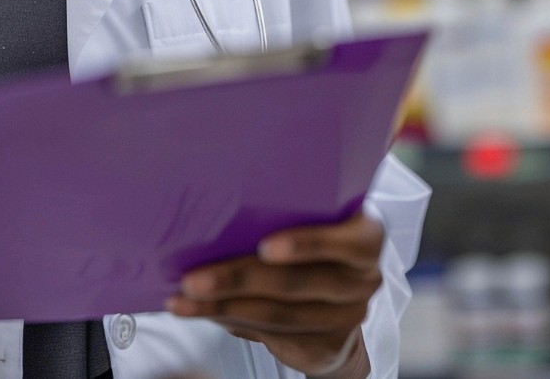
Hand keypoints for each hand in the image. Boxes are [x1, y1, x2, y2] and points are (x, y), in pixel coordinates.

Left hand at [166, 213, 383, 377]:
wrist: (341, 307)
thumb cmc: (316, 246)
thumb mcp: (316, 220)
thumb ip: (289, 212)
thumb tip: (216, 203)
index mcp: (366, 237)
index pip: (348, 242)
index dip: (308, 244)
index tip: (265, 247)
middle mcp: (363, 279)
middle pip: (297, 283)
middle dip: (239, 280)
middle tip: (193, 279)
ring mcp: (346, 317)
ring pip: (278, 314)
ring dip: (224, 307)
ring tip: (184, 300)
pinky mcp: (325, 345)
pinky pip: (272, 334)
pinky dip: (231, 321)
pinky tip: (203, 312)